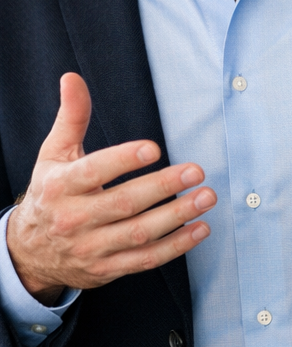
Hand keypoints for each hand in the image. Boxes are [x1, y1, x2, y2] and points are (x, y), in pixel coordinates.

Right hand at [7, 73, 215, 305]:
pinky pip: (145, 259)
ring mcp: (92, 247)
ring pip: (138, 234)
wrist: (29, 252)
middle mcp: (75, 219)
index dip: (123, 160)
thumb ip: (72, 117)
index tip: (153, 148)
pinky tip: (200, 229)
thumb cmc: (51, 192)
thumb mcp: (54, 153)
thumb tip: (72, 78)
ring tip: (206, 197)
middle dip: (163, 186)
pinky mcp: (108, 268)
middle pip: (124, 204)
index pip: (93, 172)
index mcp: (62, 186)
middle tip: (196, 171)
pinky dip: (175, 247)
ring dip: (177, 216)